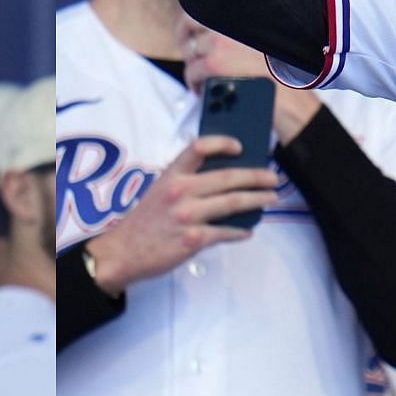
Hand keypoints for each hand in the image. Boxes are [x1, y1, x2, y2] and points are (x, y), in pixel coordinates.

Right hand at [83, 135, 278, 294]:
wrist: (123, 252)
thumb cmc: (144, 222)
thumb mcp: (159, 191)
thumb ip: (185, 183)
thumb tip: (224, 180)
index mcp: (171, 175)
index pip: (198, 147)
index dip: (222, 143)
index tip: (239, 146)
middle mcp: (180, 191)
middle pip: (227, 177)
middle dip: (255, 177)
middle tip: (272, 178)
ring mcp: (187, 215)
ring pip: (232, 203)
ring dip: (256, 200)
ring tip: (270, 199)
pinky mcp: (192, 239)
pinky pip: (225, 232)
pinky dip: (240, 231)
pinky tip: (247, 230)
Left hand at [179, 16, 321, 140]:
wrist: (295, 99)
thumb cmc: (287, 76)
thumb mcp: (270, 43)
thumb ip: (244, 35)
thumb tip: (216, 36)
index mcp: (245, 15)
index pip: (206, 6)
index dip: (194, 22)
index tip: (190, 33)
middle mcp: (232, 21)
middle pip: (190, 23)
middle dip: (186, 41)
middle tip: (190, 56)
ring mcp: (222, 40)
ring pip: (191, 49)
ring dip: (192, 64)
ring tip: (199, 79)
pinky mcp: (214, 63)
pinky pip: (192, 70)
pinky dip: (193, 82)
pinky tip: (201, 90)